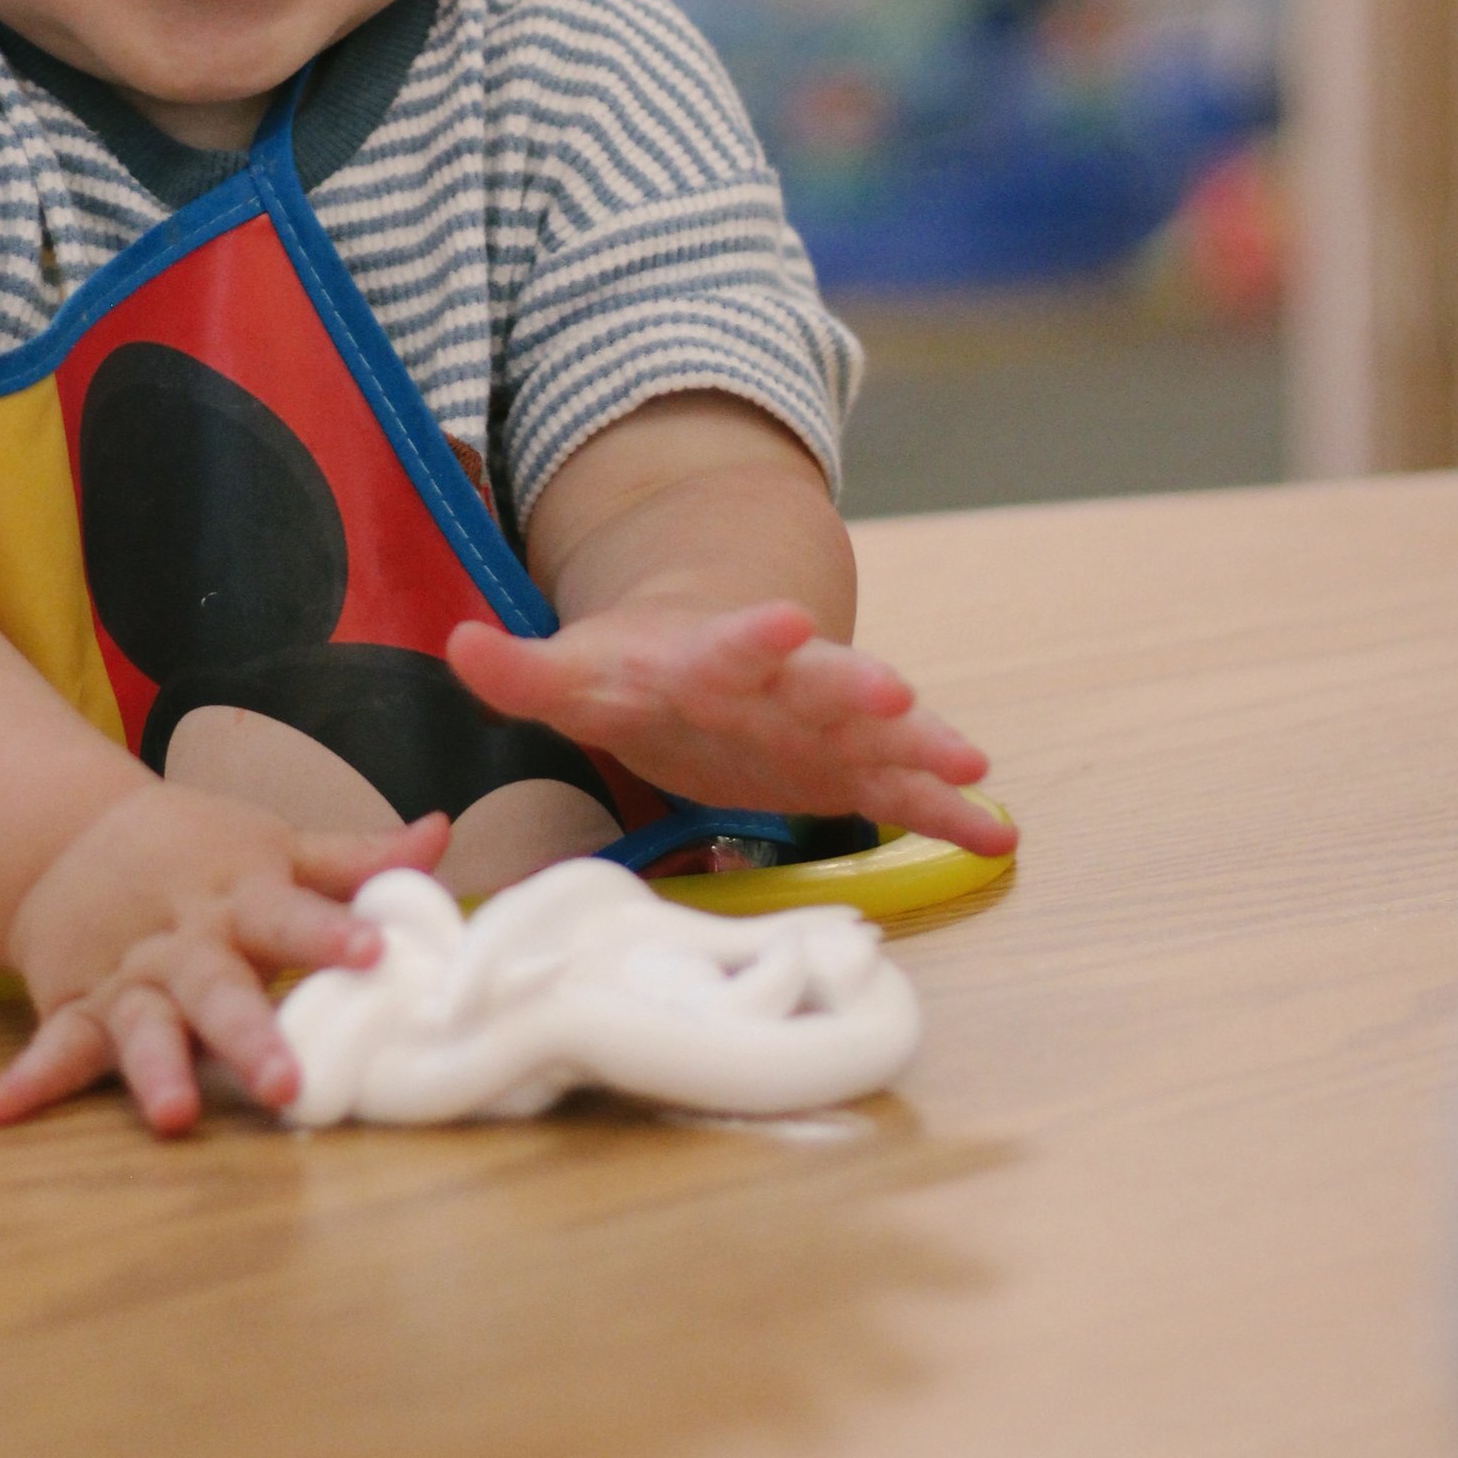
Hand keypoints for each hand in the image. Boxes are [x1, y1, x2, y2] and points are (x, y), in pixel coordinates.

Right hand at [0, 786, 453, 1135]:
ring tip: (170, 1119)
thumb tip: (441, 833)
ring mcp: (129, 978)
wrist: (76, 836)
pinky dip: (26, 1079)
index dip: (337, 935)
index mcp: (241, 895)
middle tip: (288, 1085)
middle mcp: (185, 940)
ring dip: (155, 1071)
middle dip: (251, 1037)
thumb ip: (356, 857)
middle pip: (221, 988)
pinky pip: (56, 1047)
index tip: (380, 955)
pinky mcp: (78, 1005)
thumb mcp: (275, 844)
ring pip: (144, 1027)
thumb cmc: (200, 850)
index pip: (296, 914)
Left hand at [447, 599, 1017, 859]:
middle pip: (820, 681)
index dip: (755, 634)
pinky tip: (997, 838)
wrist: (700, 653)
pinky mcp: (849, 769)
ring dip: (922, 747)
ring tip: (973, 767)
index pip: (729, 642)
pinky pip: (905, 793)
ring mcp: (824, 725)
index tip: (789, 619)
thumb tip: (460, 646)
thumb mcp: (576, 672)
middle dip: (856, 687)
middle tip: (898, 695)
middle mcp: (780, 684)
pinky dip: (948, 812)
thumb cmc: (633, 671)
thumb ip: (523, 671)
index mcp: (710, 657)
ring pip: (879, 734)